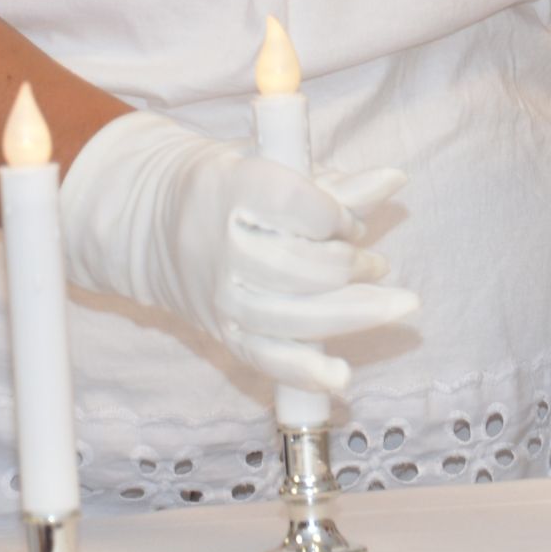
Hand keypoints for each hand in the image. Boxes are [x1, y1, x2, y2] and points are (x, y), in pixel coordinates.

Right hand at [57, 110, 416, 394]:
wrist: (155, 225)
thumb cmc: (232, 190)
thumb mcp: (277, 172)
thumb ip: (338, 186)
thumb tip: (395, 180)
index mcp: (234, 188)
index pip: (298, 206)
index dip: (337, 216)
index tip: (349, 220)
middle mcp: (225, 246)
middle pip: (303, 268)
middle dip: (353, 268)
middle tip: (378, 265)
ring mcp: (223, 296)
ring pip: (295, 317)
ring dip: (355, 313)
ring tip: (394, 304)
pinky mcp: (224, 333)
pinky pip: (268, 359)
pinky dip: (307, 373)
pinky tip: (342, 378)